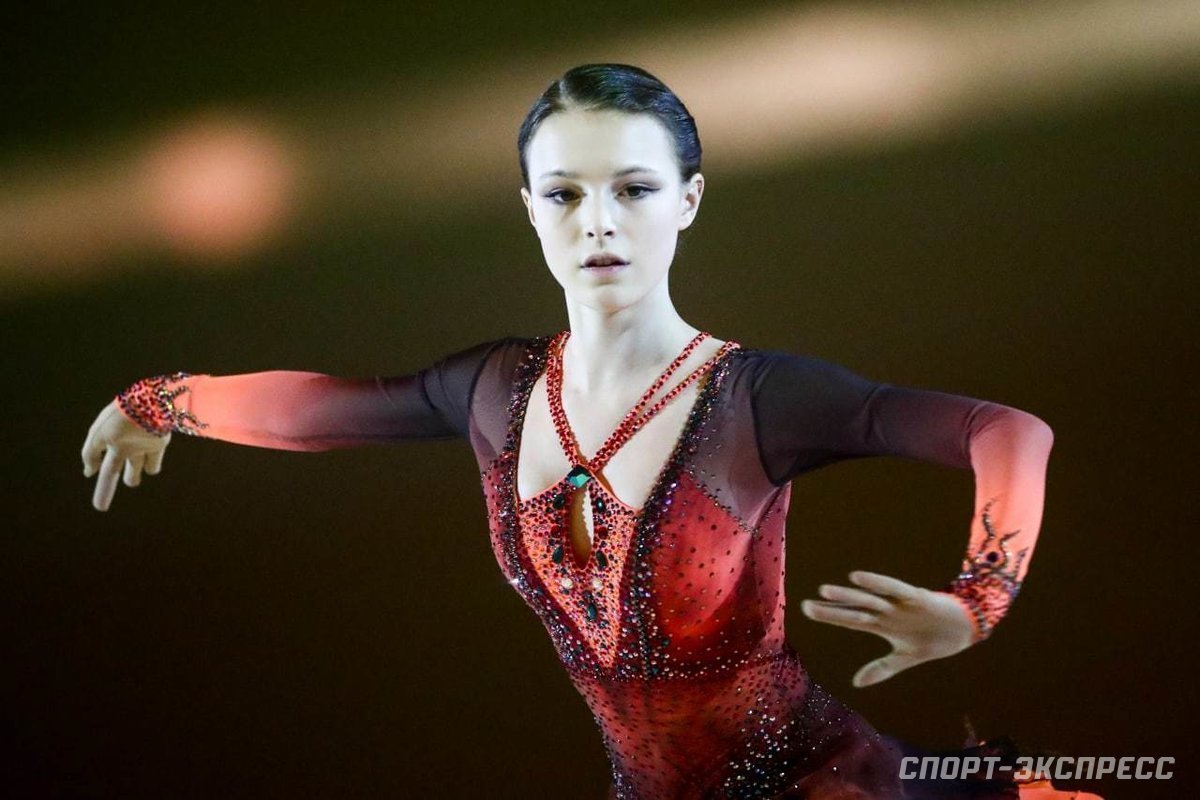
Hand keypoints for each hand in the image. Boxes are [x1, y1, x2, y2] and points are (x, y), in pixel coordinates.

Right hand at [81, 400, 171, 510]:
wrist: (148, 407)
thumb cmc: (119, 420)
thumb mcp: (97, 435)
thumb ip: (90, 454)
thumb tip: (89, 472)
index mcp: (108, 440)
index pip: (97, 458)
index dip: (93, 466)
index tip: (89, 474)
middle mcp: (123, 445)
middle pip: (113, 472)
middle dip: (105, 489)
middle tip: (100, 507)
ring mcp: (140, 446)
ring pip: (134, 469)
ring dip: (132, 477)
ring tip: (132, 480)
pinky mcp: (158, 445)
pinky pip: (153, 465)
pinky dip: (151, 468)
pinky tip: (150, 466)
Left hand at [800, 570, 975, 687]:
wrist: (966, 629)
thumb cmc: (932, 639)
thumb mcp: (905, 658)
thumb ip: (882, 668)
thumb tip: (856, 683)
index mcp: (882, 624)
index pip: (851, 617)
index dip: (830, 613)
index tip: (807, 609)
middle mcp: (887, 611)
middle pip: (855, 608)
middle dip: (832, 607)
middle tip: (805, 607)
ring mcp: (900, 604)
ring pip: (869, 599)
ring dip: (848, 596)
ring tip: (825, 591)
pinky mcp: (917, 597)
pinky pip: (894, 588)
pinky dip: (877, 583)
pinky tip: (857, 577)